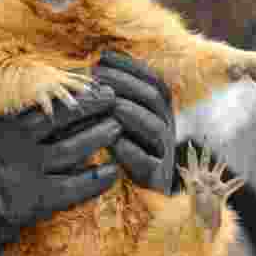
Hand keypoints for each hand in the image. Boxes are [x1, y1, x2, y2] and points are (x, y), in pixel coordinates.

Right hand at [0, 87, 122, 255]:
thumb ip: (5, 114)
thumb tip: (38, 94)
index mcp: (3, 122)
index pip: (45, 99)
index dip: (72, 90)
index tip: (91, 82)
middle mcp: (17, 142)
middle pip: (64, 117)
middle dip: (92, 106)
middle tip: (113, 98)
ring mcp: (28, 170)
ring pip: (74, 148)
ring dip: (100, 136)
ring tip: (118, 127)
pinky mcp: (38, 198)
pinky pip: (76, 186)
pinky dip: (96, 179)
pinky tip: (113, 172)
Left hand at [92, 51, 175, 193]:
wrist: (140, 198)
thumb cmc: (120, 152)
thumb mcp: (116, 122)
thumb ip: (110, 99)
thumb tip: (90, 67)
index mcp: (157, 111)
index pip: (151, 80)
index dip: (129, 66)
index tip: (102, 57)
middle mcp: (165, 127)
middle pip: (154, 97)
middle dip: (125, 83)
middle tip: (98, 77)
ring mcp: (163, 152)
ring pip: (156, 128)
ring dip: (132, 113)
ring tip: (111, 106)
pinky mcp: (156, 177)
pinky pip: (148, 162)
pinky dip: (131, 151)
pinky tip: (114, 143)